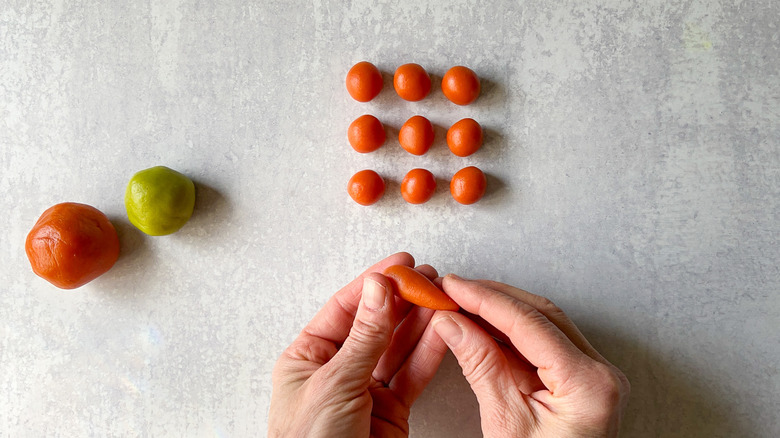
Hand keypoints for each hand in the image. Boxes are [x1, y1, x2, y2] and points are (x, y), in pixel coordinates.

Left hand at [269, 252, 448, 436]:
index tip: (400, 264)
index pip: (344, 308)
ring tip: (442, 296)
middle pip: (375, 323)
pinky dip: (430, 353)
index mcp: (308, 357)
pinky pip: (413, 374)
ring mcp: (366, 389)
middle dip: (402, 299)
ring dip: (421, 322)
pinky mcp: (391, 410)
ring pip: (398, 347)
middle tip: (428, 277)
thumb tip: (378, 288)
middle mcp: (337, 369)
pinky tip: (444, 331)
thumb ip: (363, 337)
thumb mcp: (334, 385)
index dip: (373, 283)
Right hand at [432, 275, 629, 437]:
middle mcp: (599, 372)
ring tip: (458, 304)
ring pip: (541, 324)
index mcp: (589, 384)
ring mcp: (591, 375)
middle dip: (491, 297)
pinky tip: (479, 326)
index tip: (452, 286)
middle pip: (540, 314)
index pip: (530, 323)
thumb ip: (480, 364)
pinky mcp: (577, 380)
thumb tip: (451, 322)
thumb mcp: (505, 422)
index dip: (485, 299)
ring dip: (497, 312)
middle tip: (451, 289)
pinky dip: (507, 333)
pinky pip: (541, 344)